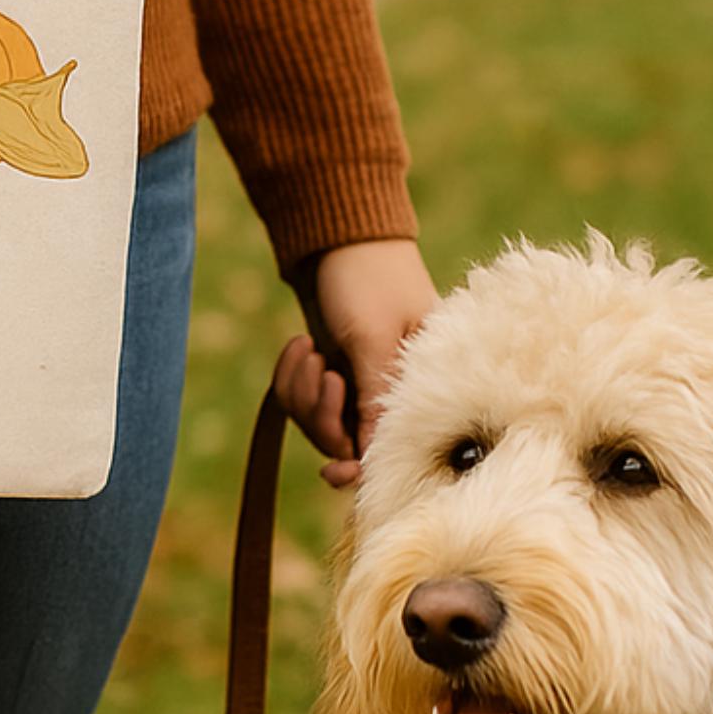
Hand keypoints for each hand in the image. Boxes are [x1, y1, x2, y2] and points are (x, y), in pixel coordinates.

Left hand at [275, 239, 438, 489]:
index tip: (332, 472)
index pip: (395, 446)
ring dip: (302, 393)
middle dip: (322, 413)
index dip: (362, 468)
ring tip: (309, 350)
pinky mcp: (331, 379)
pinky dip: (290, 379)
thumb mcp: (372, 338)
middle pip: (346, 443)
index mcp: (422, 385)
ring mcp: (358, 388)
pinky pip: (300, 403)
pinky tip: (301, 346)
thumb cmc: (368, 279)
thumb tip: (372, 456)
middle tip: (323, 371)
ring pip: (318, 425)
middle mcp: (392, 393)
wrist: (337, 240)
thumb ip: (374, 399)